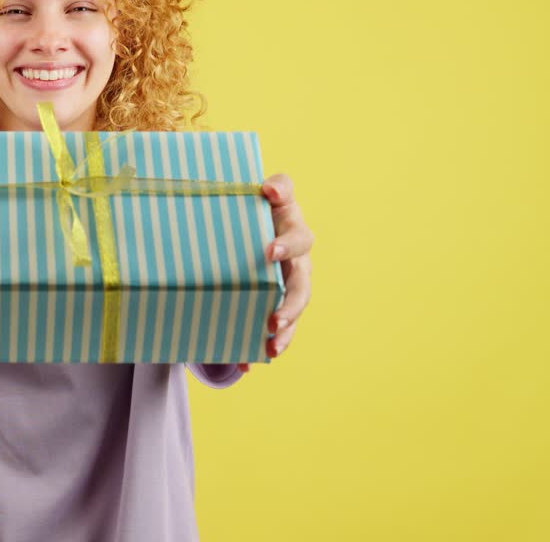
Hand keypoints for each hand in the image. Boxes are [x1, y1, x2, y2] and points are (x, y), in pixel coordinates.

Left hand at [238, 173, 314, 372]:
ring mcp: (291, 286)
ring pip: (295, 312)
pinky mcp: (280, 303)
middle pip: (302, 285)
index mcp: (294, 231)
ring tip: (270, 346)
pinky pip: (279, 329)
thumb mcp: (263, 192)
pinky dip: (265, 346)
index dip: (287, 245)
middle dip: (291, 304)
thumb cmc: (257, 206)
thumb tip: (269, 187)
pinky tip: (248, 363)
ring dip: (285, 330)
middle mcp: (298, 262)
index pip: (299, 237)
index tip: (268, 252)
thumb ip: (275, 186)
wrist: (247, 227)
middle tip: (274, 317)